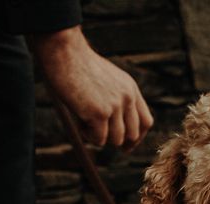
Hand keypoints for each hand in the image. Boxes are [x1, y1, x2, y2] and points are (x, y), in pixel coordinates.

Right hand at [31, 26, 153, 149]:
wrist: (63, 51)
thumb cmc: (78, 65)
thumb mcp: (107, 81)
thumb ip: (116, 100)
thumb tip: (118, 130)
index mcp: (131, 89)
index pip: (146, 122)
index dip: (138, 137)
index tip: (127, 146)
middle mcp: (127, 98)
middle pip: (132, 135)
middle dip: (118, 141)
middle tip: (101, 138)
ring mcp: (114, 106)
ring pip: (116, 140)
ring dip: (100, 137)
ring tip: (85, 123)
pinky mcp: (99, 113)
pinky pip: (99, 139)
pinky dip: (89, 136)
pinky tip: (80, 124)